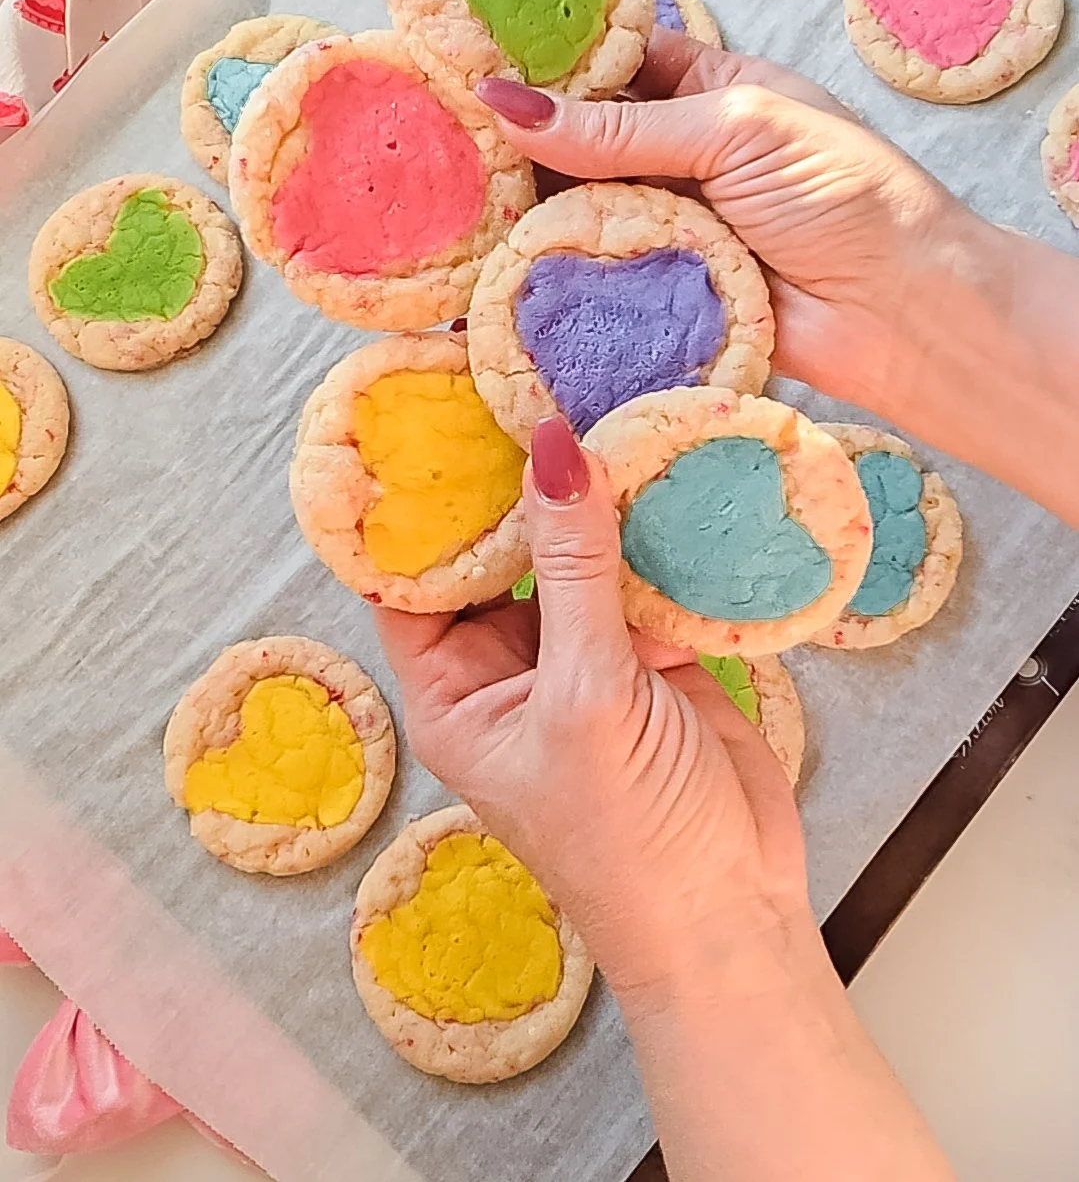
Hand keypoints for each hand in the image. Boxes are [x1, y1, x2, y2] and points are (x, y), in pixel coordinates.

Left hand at [375, 418, 955, 1180]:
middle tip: (525, 378)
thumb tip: (549, 448)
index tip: (425, 407)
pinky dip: (657, 528)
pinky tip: (669, 464)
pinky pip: (643, 571)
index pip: (411, 573)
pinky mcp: (653, 653)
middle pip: (497, 549)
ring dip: (592, 493)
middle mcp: (508, 666)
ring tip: (599, 397)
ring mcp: (583, 657)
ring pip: (575, 552)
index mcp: (453, 690)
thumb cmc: (629, 842)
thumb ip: (574, 571)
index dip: (415, 496)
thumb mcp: (586, 700)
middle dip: (513, 478)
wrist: (735, 916)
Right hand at [476, 30, 962, 415]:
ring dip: (523, 210)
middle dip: (520, 142)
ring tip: (445, 202)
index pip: (611, 64)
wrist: (905, 314)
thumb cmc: (845, 196)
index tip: (467, 60)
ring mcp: (667, 225)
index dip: (546, 63)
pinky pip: (591, 276)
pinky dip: (547, 271)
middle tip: (439, 139)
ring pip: (576, 209)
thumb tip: (507, 101)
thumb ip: (621, 126)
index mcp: (709, 89)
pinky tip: (484, 266)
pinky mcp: (658, 293)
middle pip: (579, 140)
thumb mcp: (735, 130)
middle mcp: (680, 155)